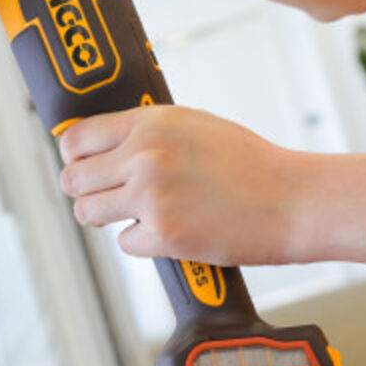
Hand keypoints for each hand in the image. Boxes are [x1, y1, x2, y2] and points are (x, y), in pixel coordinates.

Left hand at [57, 105, 316, 265]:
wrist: (293, 199)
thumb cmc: (251, 163)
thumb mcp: (195, 124)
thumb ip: (148, 131)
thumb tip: (104, 143)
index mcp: (150, 123)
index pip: (77, 138)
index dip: (74, 156)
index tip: (82, 165)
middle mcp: (144, 156)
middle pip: (73, 179)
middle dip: (85, 190)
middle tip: (106, 197)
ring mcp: (151, 197)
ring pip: (87, 213)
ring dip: (105, 218)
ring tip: (134, 215)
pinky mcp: (163, 236)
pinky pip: (124, 243)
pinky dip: (143, 242)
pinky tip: (172, 231)